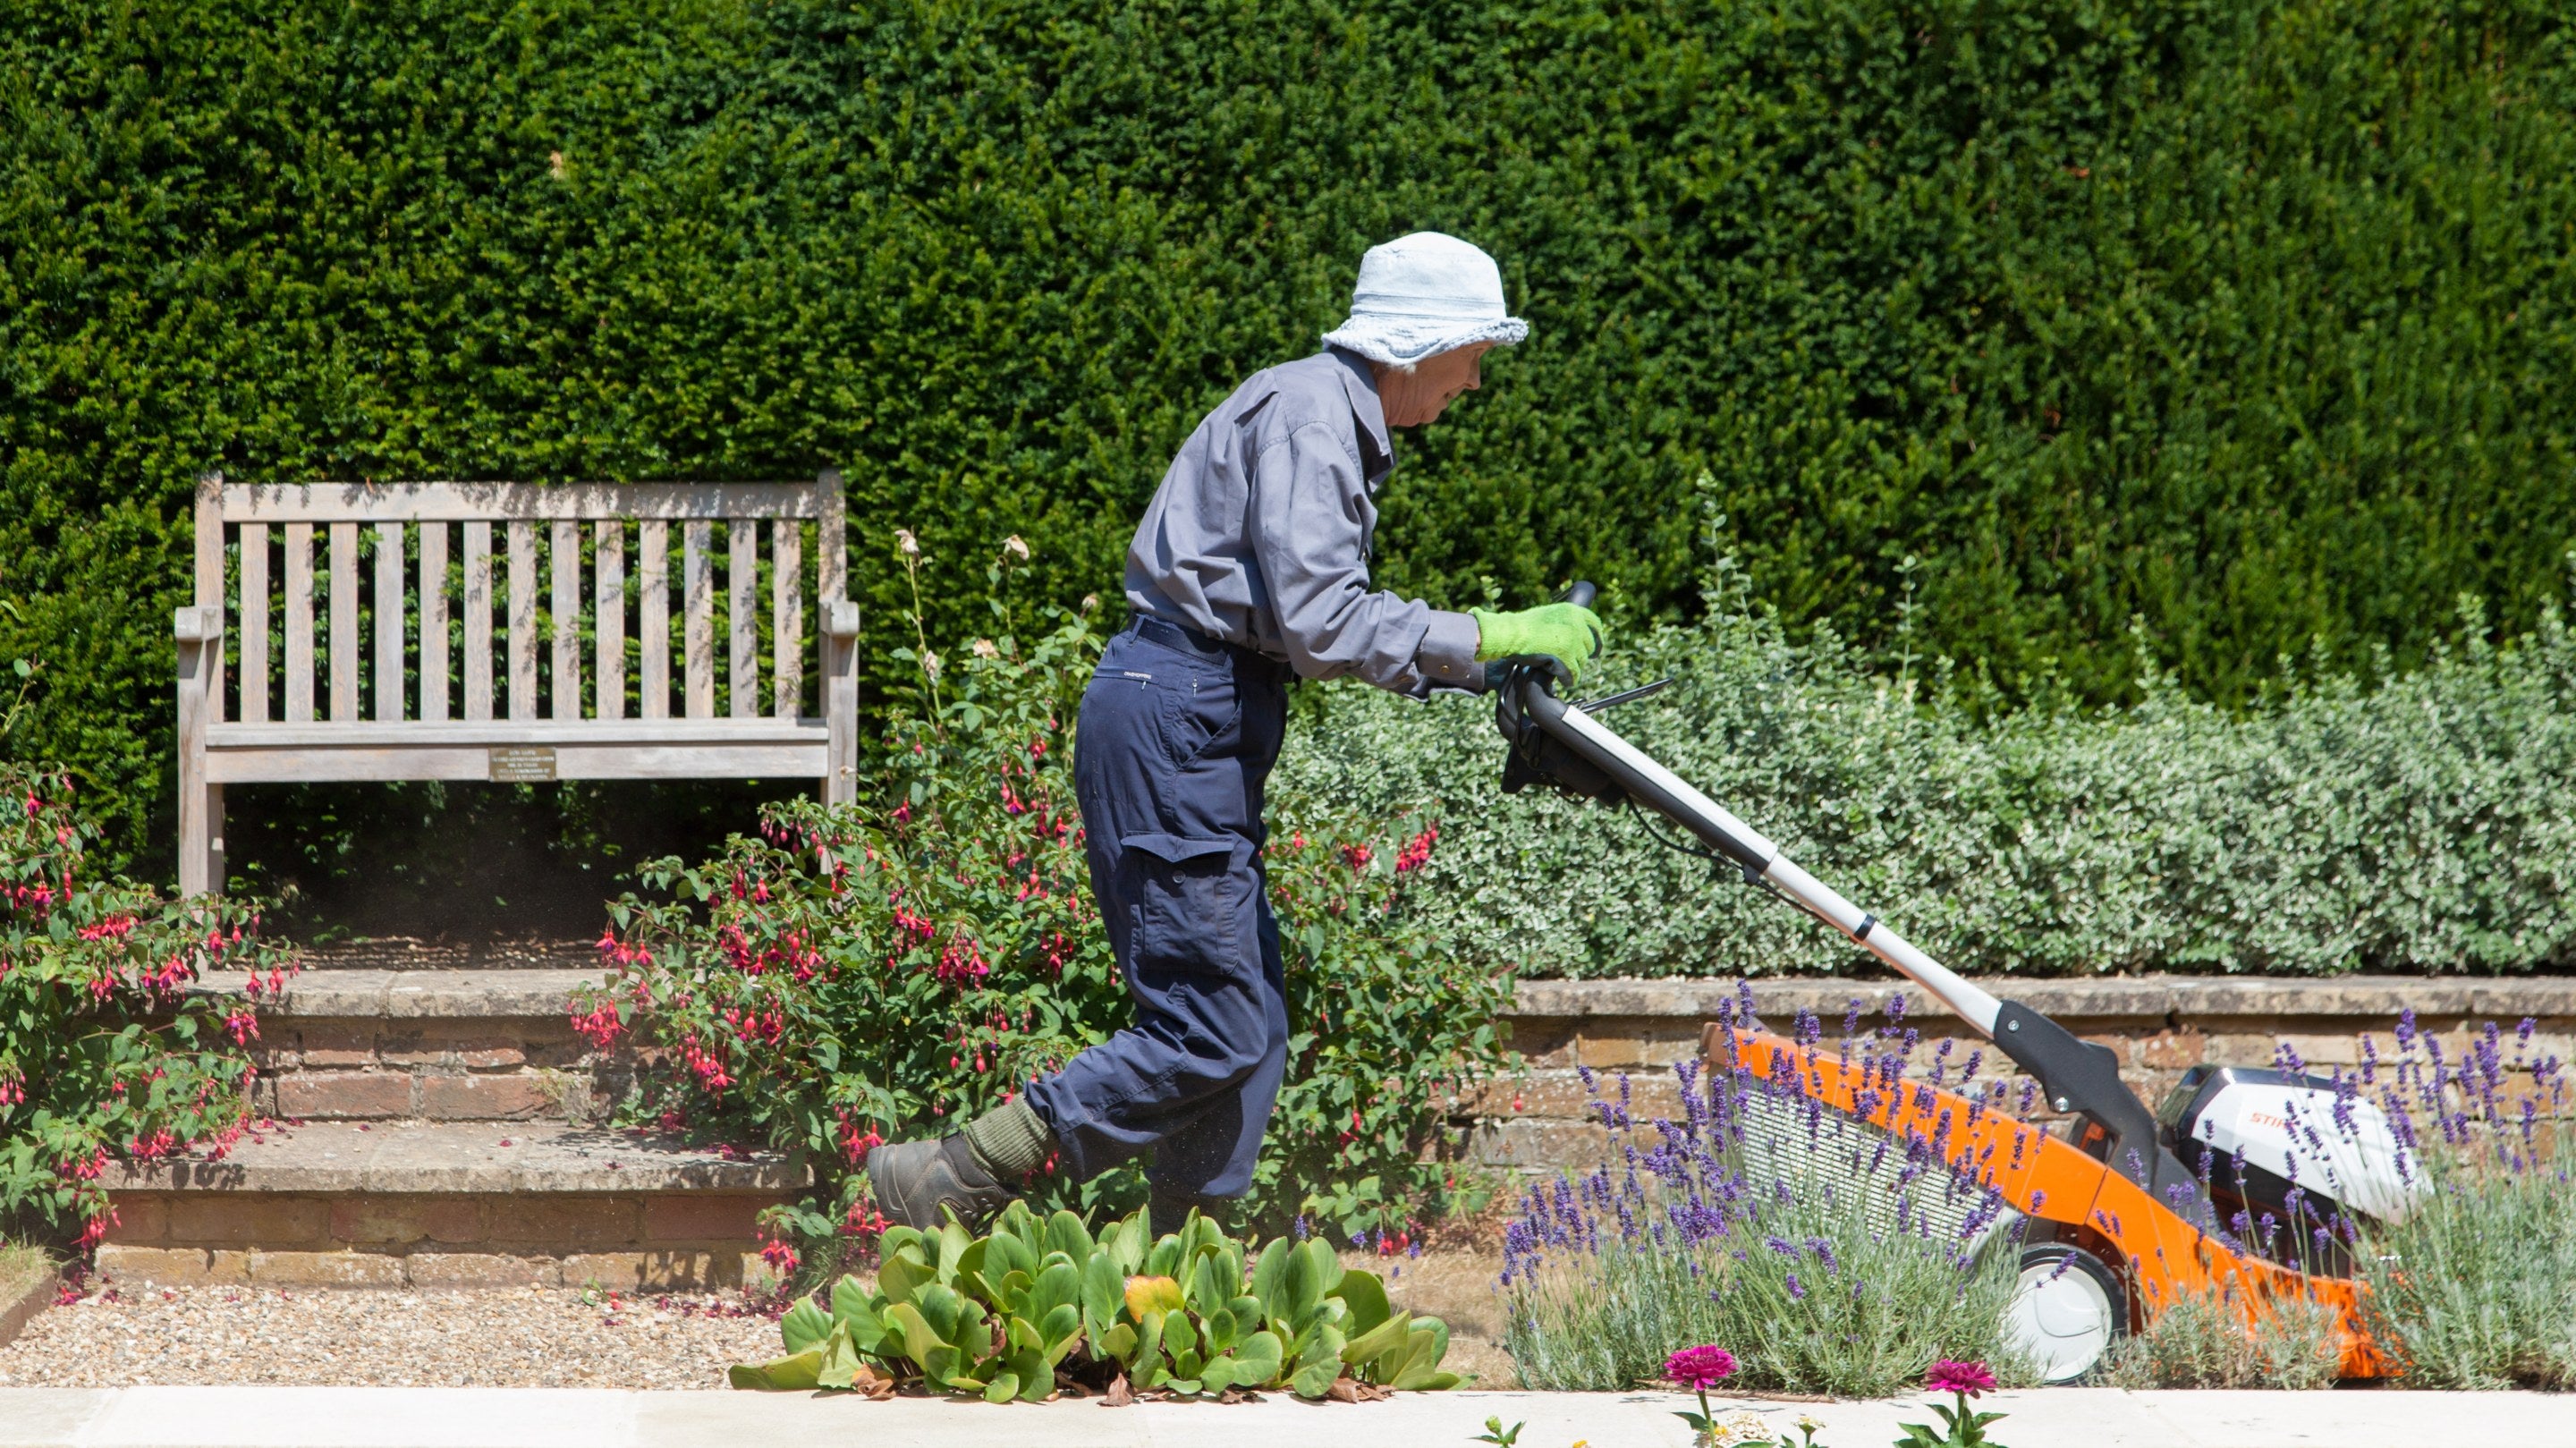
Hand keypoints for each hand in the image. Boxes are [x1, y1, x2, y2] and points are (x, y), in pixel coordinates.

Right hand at [1470, 601, 1606, 683]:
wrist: (1511, 634)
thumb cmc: (1524, 626)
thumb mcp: (1549, 614)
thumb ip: (1565, 621)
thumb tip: (1576, 634)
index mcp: (1573, 611)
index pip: (1595, 625)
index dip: (1597, 638)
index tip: (1595, 648)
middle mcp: (1576, 625)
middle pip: (1589, 646)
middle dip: (1582, 655)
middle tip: (1573, 662)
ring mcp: (1572, 642)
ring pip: (1581, 662)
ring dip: (1573, 668)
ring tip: (1563, 671)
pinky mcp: (1566, 659)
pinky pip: (1573, 674)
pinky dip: (1569, 679)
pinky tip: (1564, 682)